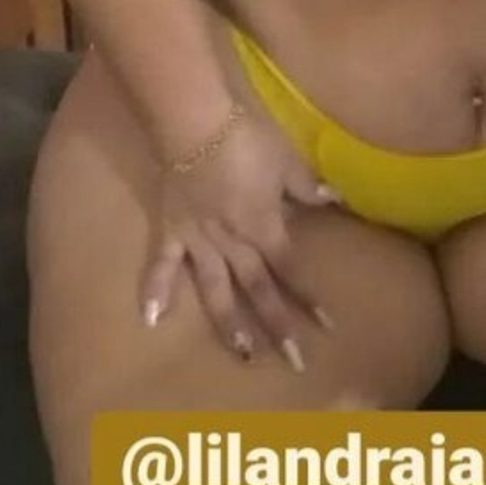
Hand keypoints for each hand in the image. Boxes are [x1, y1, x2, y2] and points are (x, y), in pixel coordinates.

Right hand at [140, 105, 339, 371]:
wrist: (195, 121)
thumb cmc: (246, 137)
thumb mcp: (287, 161)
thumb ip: (307, 187)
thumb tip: (334, 200)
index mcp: (263, 226)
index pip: (291, 268)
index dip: (309, 297)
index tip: (327, 326)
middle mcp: (233, 242)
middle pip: (258, 289)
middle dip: (278, 325)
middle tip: (295, 363)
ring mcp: (199, 240)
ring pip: (216, 289)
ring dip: (230, 325)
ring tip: (244, 356)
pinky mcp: (171, 230)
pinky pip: (162, 264)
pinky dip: (156, 290)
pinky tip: (151, 320)